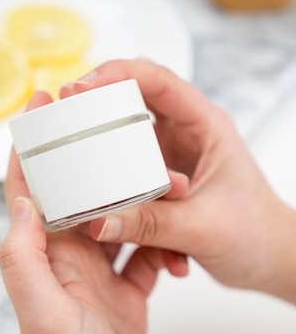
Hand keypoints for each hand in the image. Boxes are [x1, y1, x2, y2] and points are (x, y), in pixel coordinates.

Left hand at [0, 92, 187, 333]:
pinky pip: (143, 250)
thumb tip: (21, 199)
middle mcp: (66, 258)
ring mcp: (96, 273)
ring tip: (174, 188)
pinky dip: (161, 240)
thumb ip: (24, 257)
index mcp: (42, 256)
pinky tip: (178, 239)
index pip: (28, 189)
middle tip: (131, 139)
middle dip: (103, 162)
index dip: (30, 145)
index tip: (41, 105)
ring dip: (143, 200)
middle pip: (80, 194)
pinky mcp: (124, 289)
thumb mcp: (44, 316)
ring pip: (118, 217)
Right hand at [61, 59, 295, 303]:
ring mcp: (172, 151)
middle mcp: (187, 131)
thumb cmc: (255, 234)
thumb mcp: (203, 229)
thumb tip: (99, 220)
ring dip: (103, 142)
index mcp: (206, 125)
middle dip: (99, 100)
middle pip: (136, 96)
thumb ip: (151, 225)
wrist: (269, 258)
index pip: (159, 80)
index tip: (82, 87)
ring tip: (73, 151)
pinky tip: (104, 193)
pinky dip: (115, 178)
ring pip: (127, 131)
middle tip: (66, 109)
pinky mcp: (161, 175)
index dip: (119, 74)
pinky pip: (129, 166)